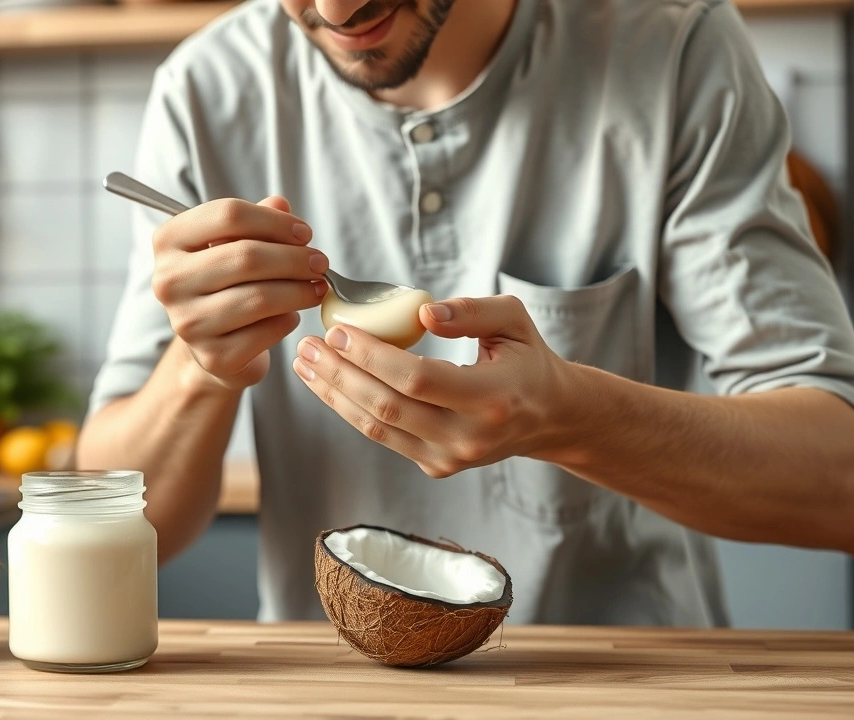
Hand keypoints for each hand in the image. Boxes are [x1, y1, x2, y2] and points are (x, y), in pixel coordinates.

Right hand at [152, 196, 328, 389]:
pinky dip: (288, 320)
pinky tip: (292, 314)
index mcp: (169, 241)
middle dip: (295, 258)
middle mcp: (169, 282)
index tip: (304, 233)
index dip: (275, 221)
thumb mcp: (233, 245)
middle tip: (320, 262)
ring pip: (260, 297)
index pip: (228, 215)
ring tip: (317, 287)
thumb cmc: (225, 285)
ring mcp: (188, 323)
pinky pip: (266, 331)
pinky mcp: (214, 357)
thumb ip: (256, 220)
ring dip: (299, 290)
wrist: (212, 346)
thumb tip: (280, 204)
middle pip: (247, 256)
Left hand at [291, 296, 576, 477]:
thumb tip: (422, 312)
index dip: (372, 356)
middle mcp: (469, 436)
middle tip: (308, 345)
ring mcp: (449, 458)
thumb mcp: (514, 320)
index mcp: (492, 398)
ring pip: (376, 428)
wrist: (547, 417)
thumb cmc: (526, 359)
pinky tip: (328, 384)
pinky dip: (349, 409)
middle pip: (387, 407)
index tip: (338, 331)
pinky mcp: (435, 466)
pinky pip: (382, 436)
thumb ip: (472, 311)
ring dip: (334, 394)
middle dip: (339, 375)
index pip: (418, 379)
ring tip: (306, 364)